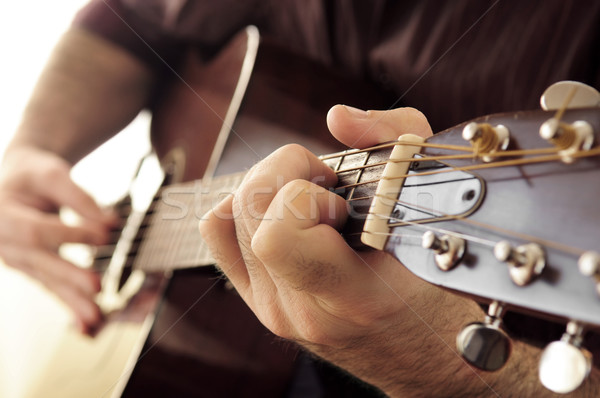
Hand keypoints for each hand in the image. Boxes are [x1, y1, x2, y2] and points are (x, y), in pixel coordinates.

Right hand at [0, 146, 116, 333]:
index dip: (70, 233)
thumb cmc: (33, 175)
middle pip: (40, 262)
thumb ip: (79, 197)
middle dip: (69, 275)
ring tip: (95, 318)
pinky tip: (87, 323)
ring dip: (72, 300)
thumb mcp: (52, 173)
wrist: (16, 182)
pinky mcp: (32, 269)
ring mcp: (16, 259)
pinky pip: (51, 288)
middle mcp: (4, 242)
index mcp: (2, 215)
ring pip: (46, 281)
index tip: (104, 234)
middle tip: (97, 286)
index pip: (36, 230)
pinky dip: (69, 305)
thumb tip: (110, 222)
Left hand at [199, 106, 487, 394]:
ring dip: (269, 188)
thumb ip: (396, 142)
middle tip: (328, 187)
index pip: (277, 236)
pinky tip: (284, 211)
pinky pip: (220, 233)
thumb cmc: (437, 283)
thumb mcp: (440, 205)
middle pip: (247, 208)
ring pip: (227, 216)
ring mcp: (273, 308)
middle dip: (287, 173)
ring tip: (310, 198)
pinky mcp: (258, 301)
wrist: (421, 353)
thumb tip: (336, 118)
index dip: (304, 196)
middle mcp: (300, 309)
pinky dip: (245, 208)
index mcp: (352, 296)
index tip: (341, 198)